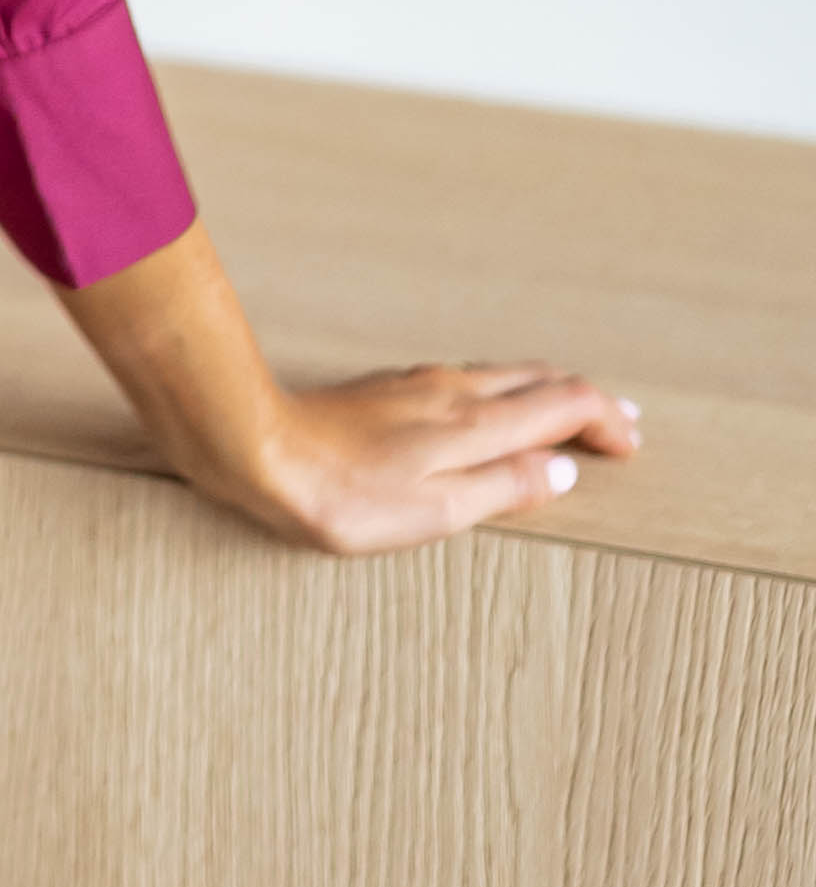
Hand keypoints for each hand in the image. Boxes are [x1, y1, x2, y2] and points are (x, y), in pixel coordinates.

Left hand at [237, 356, 645, 554]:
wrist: (256, 448)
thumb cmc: (343, 494)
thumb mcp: (437, 509)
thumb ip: (504, 487)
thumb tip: (563, 472)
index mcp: (476, 422)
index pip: (564, 404)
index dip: (605, 421)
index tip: (630, 446)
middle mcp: (452, 390)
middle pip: (538, 380)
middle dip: (585, 401)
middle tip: (617, 423)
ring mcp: (415, 385)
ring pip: (500, 376)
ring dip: (543, 392)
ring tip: (564, 411)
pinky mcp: (384, 391)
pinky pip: (463, 381)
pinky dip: (499, 393)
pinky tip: (483, 407)